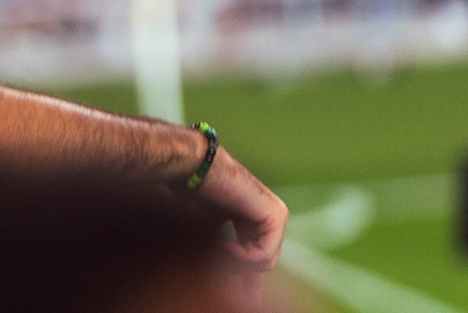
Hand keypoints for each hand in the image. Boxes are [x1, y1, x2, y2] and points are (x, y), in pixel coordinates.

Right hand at [196, 146, 287, 274]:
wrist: (193, 167)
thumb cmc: (191, 191)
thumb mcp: (209, 233)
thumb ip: (223, 253)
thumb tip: (224, 285)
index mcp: (252, 219)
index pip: (258, 258)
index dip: (250, 285)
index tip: (250, 304)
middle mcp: (269, 216)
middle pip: (262, 263)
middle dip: (246, 279)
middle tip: (234, 284)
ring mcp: (275, 215)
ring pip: (264, 261)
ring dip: (238, 262)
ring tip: (218, 247)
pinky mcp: (276, 215)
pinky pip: (264, 253)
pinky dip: (243, 255)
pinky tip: (225, 242)